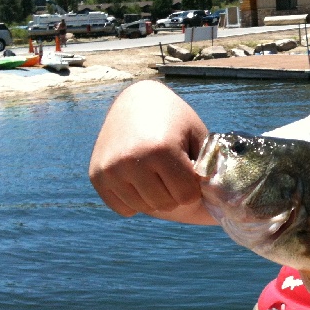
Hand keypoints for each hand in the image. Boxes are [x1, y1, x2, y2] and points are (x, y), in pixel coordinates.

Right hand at [88, 80, 211, 220]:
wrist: (139, 100)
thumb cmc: (176, 120)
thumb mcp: (198, 137)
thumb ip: (207, 170)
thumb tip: (212, 207)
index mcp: (160, 150)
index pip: (187, 196)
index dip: (193, 186)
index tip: (190, 171)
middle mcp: (131, 160)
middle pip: (165, 204)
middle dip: (174, 192)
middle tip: (173, 170)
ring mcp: (110, 169)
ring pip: (144, 208)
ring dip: (155, 197)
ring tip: (157, 172)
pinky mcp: (97, 176)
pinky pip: (123, 208)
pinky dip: (135, 200)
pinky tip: (140, 180)